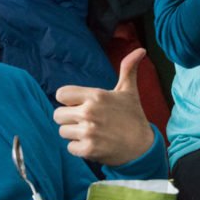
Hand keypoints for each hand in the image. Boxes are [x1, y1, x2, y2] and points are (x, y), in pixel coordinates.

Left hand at [54, 48, 154, 164]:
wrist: (142, 146)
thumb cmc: (133, 116)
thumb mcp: (129, 91)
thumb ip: (128, 68)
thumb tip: (141, 49)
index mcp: (96, 96)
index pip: (61, 94)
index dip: (68, 101)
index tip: (79, 105)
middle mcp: (89, 112)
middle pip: (57, 115)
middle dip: (68, 119)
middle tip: (85, 121)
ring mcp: (88, 132)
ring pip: (62, 132)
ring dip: (74, 134)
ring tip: (91, 133)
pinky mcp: (88, 149)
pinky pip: (69, 148)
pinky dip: (79, 148)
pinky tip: (93, 144)